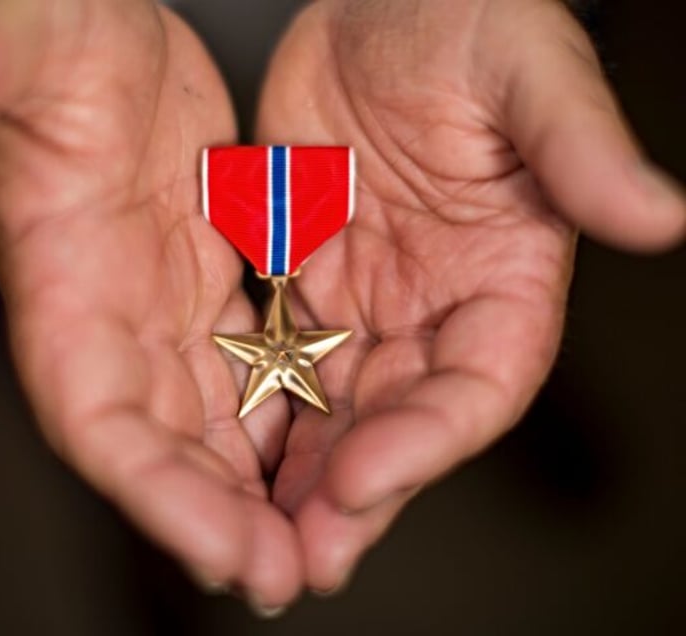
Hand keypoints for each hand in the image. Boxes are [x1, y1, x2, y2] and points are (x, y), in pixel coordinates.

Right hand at [0, 0, 301, 607]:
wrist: (96, 29)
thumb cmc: (50, 32)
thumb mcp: (21, 38)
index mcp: (63, 284)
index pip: (100, 421)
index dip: (158, 494)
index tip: (228, 551)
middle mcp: (112, 314)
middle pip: (165, 443)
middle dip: (221, 516)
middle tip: (289, 571)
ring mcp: (162, 302)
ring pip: (211, 417)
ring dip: (256, 482)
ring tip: (317, 535)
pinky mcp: (204, 278)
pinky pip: (245, 365)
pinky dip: (278, 412)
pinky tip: (319, 444)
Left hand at [256, 0, 685, 591]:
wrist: (378, 0)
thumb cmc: (463, 21)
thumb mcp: (526, 71)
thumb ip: (578, 146)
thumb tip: (659, 215)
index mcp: (504, 276)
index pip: (477, 384)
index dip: (426, 440)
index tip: (364, 479)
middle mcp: (436, 305)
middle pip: (401, 420)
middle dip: (357, 490)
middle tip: (302, 557)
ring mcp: (369, 299)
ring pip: (338, 409)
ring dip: (302, 476)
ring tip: (257, 539)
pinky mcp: (308, 280)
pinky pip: (284, 362)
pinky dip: (261, 414)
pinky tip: (228, 459)